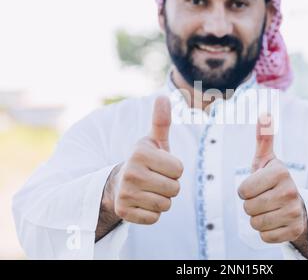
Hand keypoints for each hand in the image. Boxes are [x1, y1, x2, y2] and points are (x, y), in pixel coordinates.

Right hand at [111, 96, 183, 224]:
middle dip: (170, 185)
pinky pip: (155, 218)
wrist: (119, 183)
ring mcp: (125, 193)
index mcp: (140, 153)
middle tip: (155, 179)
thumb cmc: (145, 160)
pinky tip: (142, 202)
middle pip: (175, 188)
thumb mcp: (154, 141)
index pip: (179, 169)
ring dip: (162, 199)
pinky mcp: (124, 212)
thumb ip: (161, 121)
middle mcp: (130, 172)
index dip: (174, 169)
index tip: (161, 165)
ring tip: (149, 190)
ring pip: (166, 204)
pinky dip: (152, 213)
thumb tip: (164, 96)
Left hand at [238, 114, 307, 245]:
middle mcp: (291, 191)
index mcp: (281, 172)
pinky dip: (266, 232)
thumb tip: (264, 113)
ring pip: (255, 224)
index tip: (255, 186)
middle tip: (262, 199)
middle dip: (250, 205)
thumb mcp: (267, 161)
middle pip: (248, 208)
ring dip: (257, 219)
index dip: (244, 190)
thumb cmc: (273, 181)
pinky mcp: (294, 231)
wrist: (297, 205)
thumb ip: (263, 139)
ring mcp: (294, 212)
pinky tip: (275, 222)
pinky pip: (265, 237)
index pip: (243, 190)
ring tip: (268, 210)